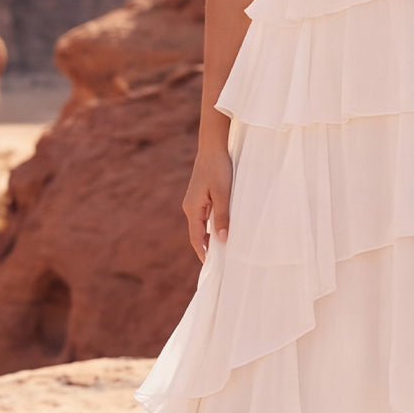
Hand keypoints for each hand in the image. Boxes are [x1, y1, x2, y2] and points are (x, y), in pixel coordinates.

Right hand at [183, 143, 232, 263]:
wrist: (213, 147)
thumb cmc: (219, 168)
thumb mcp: (223, 194)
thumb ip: (222, 217)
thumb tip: (222, 240)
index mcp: (192, 208)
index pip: (196, 237)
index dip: (202, 252)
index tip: (211, 265)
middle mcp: (190, 206)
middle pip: (197, 232)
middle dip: (206, 246)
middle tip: (220, 260)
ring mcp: (194, 200)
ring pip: (201, 224)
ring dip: (209, 236)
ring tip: (223, 248)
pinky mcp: (200, 195)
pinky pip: (204, 215)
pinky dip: (211, 224)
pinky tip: (221, 228)